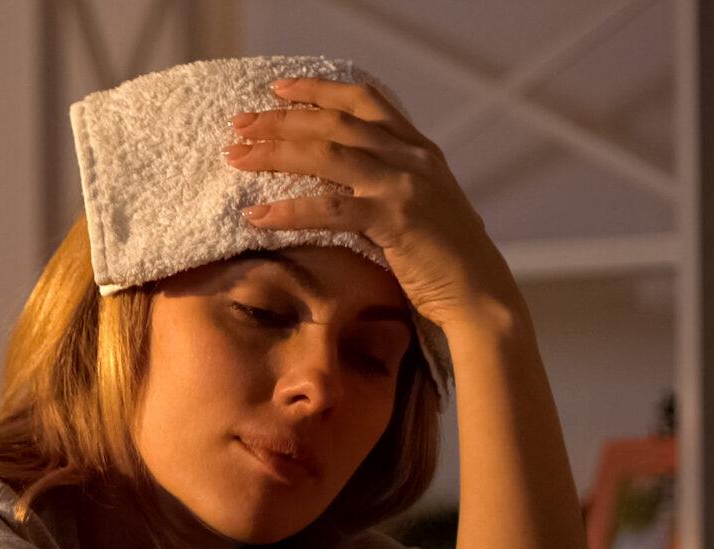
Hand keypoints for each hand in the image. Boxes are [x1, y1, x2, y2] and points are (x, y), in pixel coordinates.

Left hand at [223, 74, 521, 335]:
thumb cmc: (440, 259)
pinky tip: (256, 215)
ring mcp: (405, 184)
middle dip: (282, 120)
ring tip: (236, 158)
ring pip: (328, 155)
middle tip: (239, 124)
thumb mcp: (415, 205)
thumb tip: (333, 180)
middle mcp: (412, 156)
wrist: (477, 294)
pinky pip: (330, 209)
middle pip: (335, 122)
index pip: (364, 101)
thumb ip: (383, 183)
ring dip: (275, 153)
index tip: (277, 90)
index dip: (319, 90)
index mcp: (417, 148)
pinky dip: (288, 210)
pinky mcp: (396, 219)